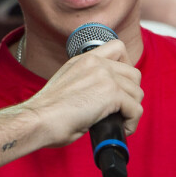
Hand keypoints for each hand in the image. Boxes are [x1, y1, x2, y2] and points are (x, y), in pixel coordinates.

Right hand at [23, 40, 142, 146]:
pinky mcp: (111, 93)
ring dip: (131, 110)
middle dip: (131, 93)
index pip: (118, 47)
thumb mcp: (67, 86)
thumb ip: (87, 83)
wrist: (38, 120)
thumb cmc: (46, 112)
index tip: (120, 84)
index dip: (126, 65)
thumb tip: (104, 100)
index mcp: (83, 59)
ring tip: (119, 122)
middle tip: (120, 109)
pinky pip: (136, 109)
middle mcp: (95, 63)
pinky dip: (132, 123)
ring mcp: (104, 76)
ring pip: (137, 92)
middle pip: (134, 73)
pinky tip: (121, 129)